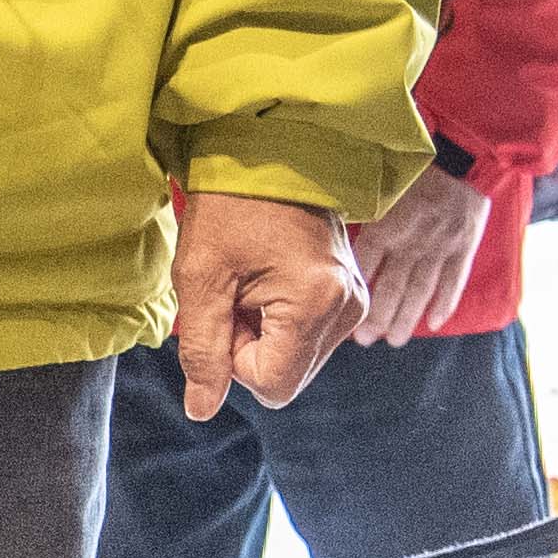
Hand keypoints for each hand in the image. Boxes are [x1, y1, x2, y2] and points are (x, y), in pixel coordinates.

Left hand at [170, 188, 356, 422]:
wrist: (269, 147)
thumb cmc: (229, 204)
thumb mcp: (201, 278)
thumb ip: (202, 352)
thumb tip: (201, 410)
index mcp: (317, 303)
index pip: (271, 384)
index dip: (234, 359)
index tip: (225, 306)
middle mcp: (349, 307)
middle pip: (287, 377)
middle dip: (250, 347)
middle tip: (236, 291)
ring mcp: (356, 301)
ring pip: (297, 360)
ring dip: (264, 334)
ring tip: (252, 279)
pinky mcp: (353, 294)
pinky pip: (309, 337)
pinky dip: (281, 321)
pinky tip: (270, 278)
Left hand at [343, 158, 497, 346]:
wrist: (461, 150)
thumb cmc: (406, 166)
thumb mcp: (374, 178)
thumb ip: (353, 207)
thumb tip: (321, 229)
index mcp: (388, 221)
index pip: (367, 266)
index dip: (356, 293)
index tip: (343, 313)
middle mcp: (414, 237)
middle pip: (394, 286)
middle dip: (379, 318)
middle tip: (366, 341)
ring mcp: (442, 244)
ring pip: (422, 289)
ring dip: (408, 318)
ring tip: (395, 340)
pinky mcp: (464, 245)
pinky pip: (454, 280)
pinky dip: (445, 303)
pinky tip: (434, 323)